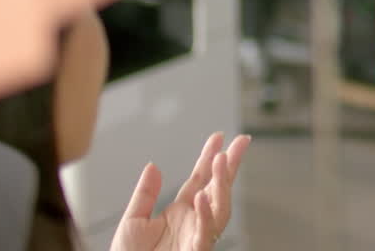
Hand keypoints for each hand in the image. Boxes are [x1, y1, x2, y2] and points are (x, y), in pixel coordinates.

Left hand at [109, 132, 251, 250]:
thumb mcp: (133, 221)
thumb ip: (145, 194)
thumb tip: (154, 166)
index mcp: (180, 212)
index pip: (200, 179)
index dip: (209, 158)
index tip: (218, 138)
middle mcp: (194, 221)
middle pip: (218, 188)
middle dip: (230, 165)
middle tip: (241, 142)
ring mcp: (197, 236)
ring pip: (219, 208)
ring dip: (221, 184)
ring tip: (221, 161)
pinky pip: (205, 232)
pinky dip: (205, 215)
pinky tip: (201, 197)